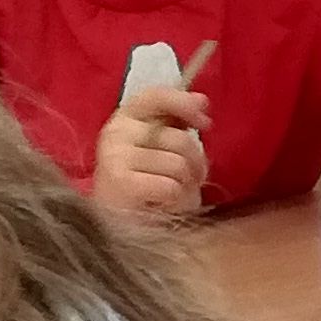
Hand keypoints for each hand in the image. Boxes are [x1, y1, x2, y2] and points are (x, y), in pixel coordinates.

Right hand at [90, 64, 210, 225]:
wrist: (115, 223)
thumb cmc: (143, 181)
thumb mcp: (158, 145)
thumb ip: (177, 120)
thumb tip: (202, 100)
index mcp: (125, 116)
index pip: (157, 96)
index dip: (185, 105)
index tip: (205, 123)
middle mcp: (115, 132)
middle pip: (179, 138)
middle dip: (196, 163)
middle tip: (192, 179)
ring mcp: (115, 156)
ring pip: (178, 165)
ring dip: (187, 186)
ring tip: (176, 196)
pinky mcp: (120, 183)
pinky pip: (171, 186)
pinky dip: (178, 201)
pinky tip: (165, 206)